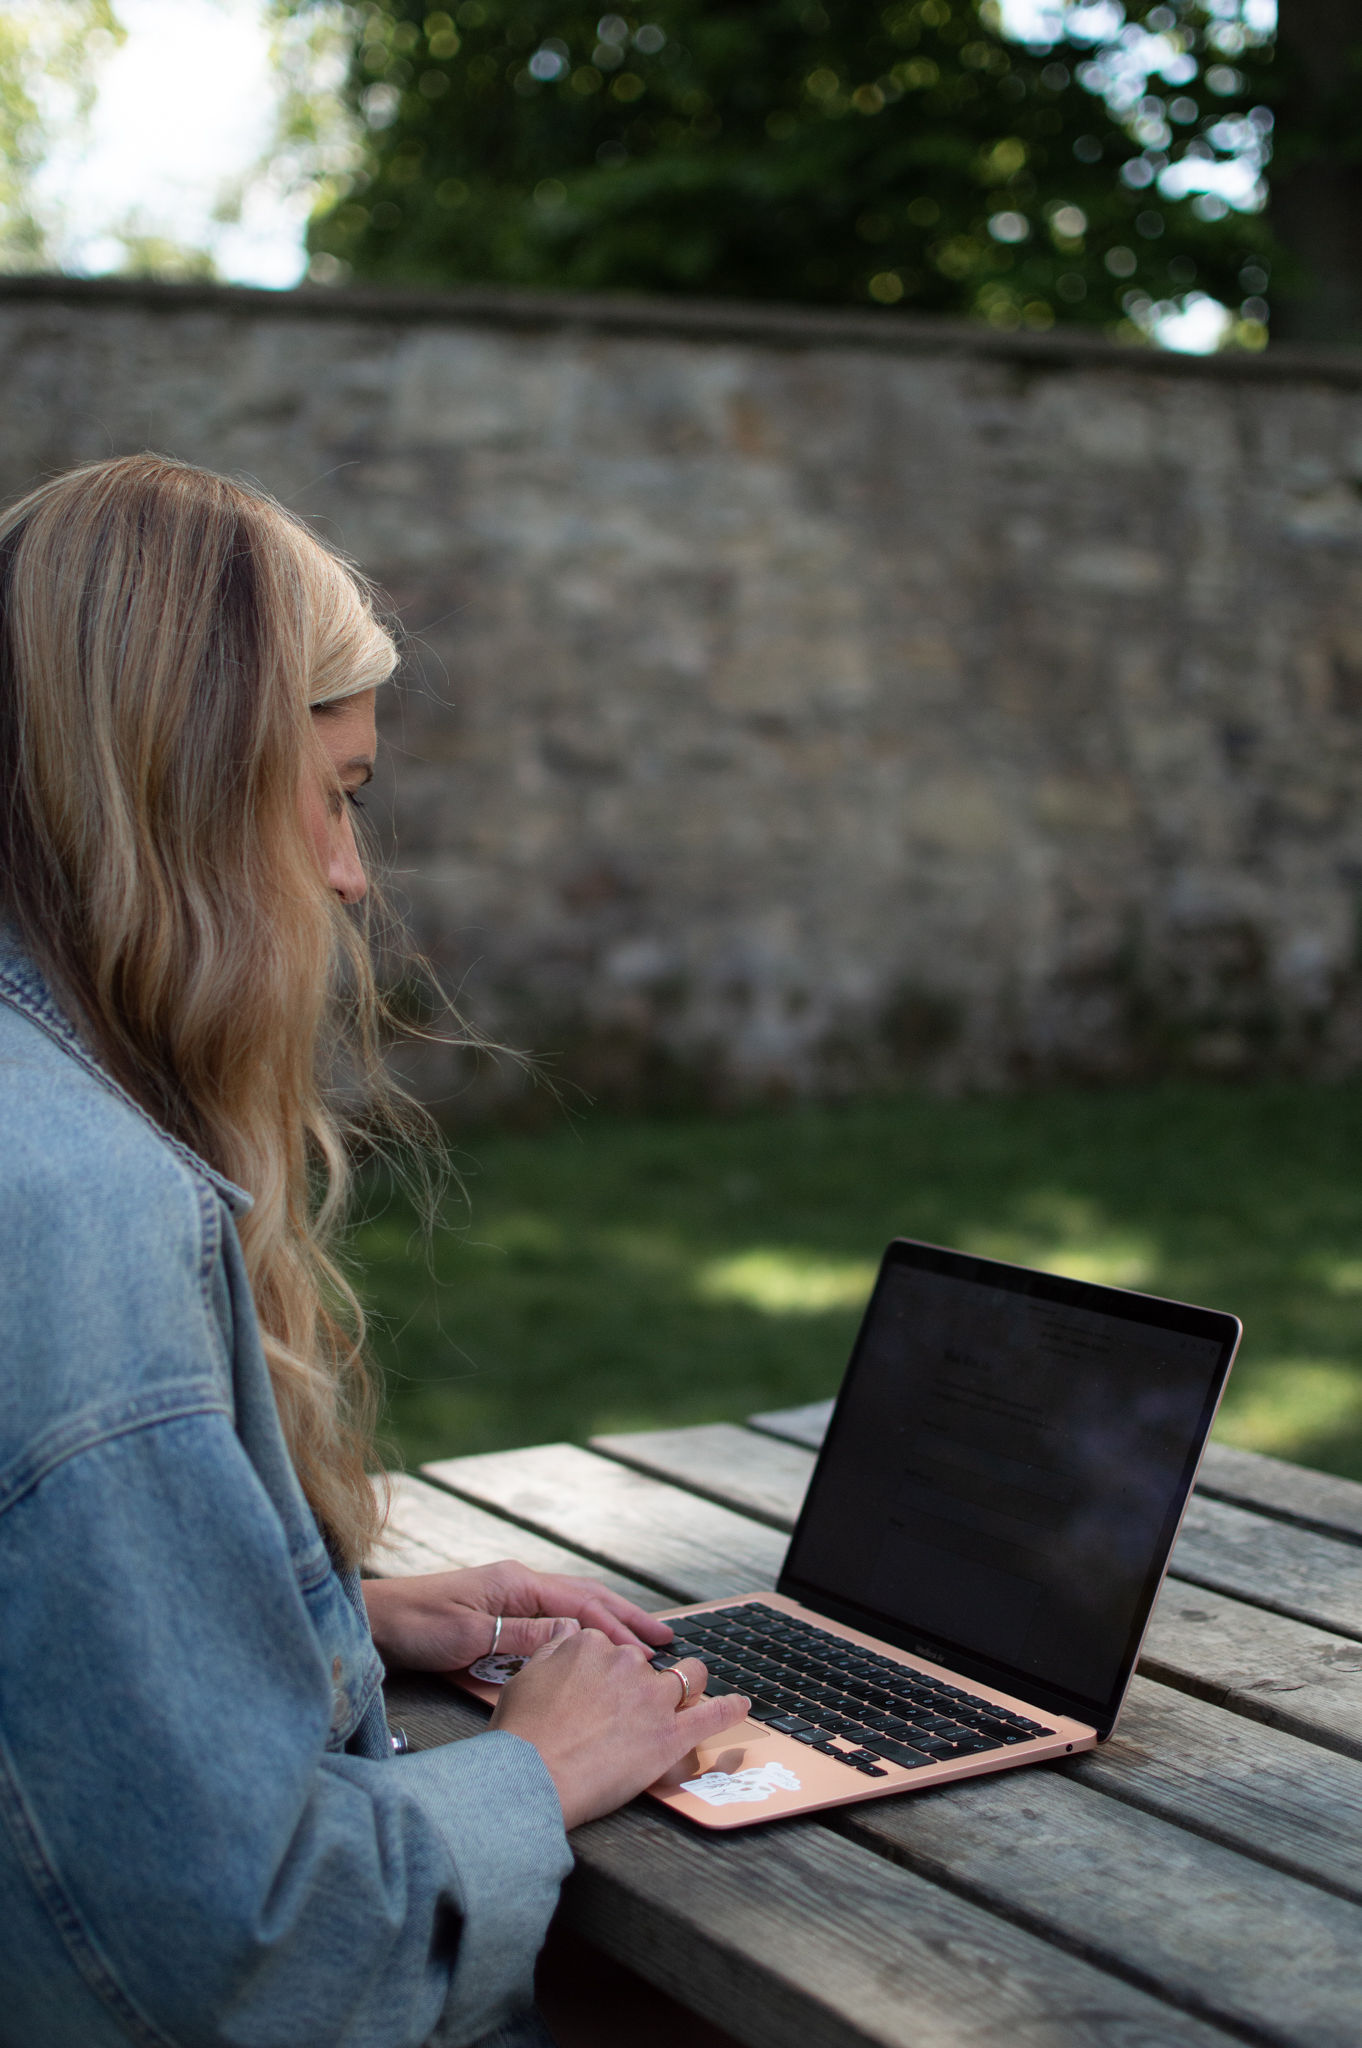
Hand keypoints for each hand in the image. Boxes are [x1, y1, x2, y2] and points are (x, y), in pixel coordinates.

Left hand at [360, 1559, 673, 1673]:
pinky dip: (578, 1635)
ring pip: (570, 1611)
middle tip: (664, 1641)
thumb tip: (576, 1637)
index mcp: (516, 1583)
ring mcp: (507, 1599)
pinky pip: (549, 1624)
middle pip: (585, 1600)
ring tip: (639, 1647)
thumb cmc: (414, 1625)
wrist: (372, 1623)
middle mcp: (518, 1586)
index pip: (581, 1604)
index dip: (619, 1627)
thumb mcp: (468, 1635)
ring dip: (606, 1627)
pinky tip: (589, 1653)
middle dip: (626, 1619)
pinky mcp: (496, 1618)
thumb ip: (522, 1634)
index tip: (652, 1648)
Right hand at [491, 1629, 750, 1828]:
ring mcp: (652, 1698)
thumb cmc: (523, 1734)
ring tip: (691, 1695)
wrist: (532, 1778)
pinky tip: (741, 1705)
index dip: (608, 1672)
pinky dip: (730, 1709)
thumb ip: (553, 1648)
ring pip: (688, 1677)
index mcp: (591, 1644)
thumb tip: (569, 1630)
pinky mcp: (670, 1735)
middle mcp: (626, 1663)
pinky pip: (712, 1716)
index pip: (611, 1648)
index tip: (602, 1689)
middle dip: (641, 1684)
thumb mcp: (526, 1676)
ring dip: (691, 1684)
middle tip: (626, 1712)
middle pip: (647, 1665)